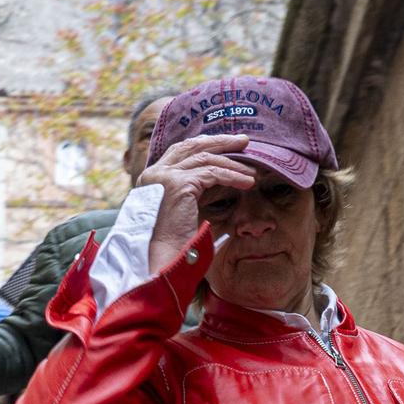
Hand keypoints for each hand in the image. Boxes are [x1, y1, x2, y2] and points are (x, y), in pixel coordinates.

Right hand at [141, 134, 255, 274]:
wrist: (161, 262)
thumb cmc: (173, 245)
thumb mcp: (184, 211)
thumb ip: (196, 193)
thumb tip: (221, 181)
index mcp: (152, 178)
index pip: (180, 151)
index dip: (204, 145)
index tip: (226, 146)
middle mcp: (155, 173)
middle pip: (192, 146)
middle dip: (220, 142)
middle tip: (243, 141)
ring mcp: (165, 176)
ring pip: (206, 159)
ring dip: (233, 164)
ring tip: (252, 172)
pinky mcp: (178, 185)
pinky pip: (212, 173)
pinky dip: (232, 176)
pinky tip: (246, 182)